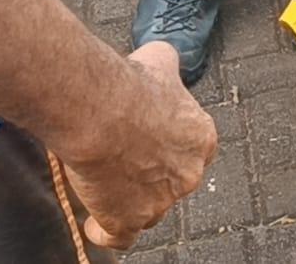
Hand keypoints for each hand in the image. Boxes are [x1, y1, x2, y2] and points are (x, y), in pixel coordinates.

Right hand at [57, 43, 217, 248]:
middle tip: (122, 165)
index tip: (150, 145)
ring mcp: (160, 202)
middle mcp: (188, 175)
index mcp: (201, 140)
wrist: (102, 109)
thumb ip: (166, 65)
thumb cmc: (130, 84)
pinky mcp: (128, 221)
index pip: (191, 153)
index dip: (169, 151)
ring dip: (130, 204)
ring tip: (105, 191)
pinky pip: (121, 238)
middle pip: (171, 185)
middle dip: (150, 177)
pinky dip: (106, 233)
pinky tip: (95, 223)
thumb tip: (162, 57)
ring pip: (149, 212)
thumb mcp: (160, 61)